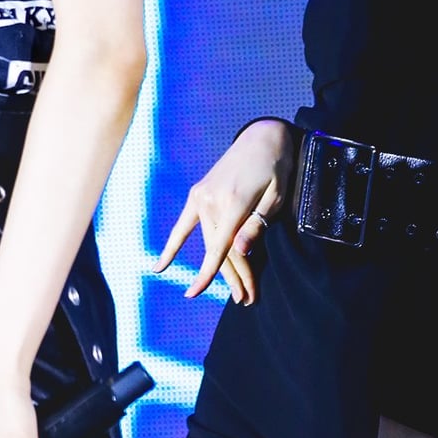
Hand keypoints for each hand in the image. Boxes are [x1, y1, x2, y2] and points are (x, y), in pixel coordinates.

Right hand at [156, 119, 294, 303]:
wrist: (261, 138)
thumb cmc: (276, 168)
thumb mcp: (276, 196)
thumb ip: (256, 224)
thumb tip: (240, 252)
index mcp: (234, 201)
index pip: (223, 247)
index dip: (219, 275)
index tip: (215, 297)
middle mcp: (212, 200)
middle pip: (220, 249)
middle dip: (235, 277)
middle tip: (248, 299)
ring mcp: (201, 197)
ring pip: (209, 242)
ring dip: (220, 269)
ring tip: (236, 291)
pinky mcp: (198, 194)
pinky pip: (183, 225)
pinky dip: (172, 246)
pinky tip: (160, 267)